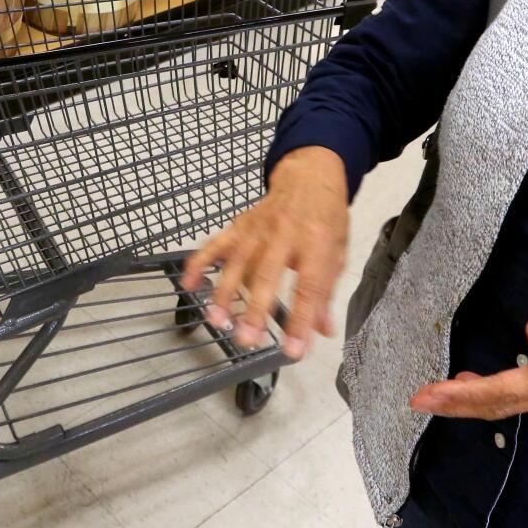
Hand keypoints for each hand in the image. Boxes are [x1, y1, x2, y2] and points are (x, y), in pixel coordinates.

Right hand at [179, 146, 349, 359]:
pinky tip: (189, 284)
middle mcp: (285, 234)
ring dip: (224, 293)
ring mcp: (258, 228)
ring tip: (218, 322)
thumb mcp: (338, 252)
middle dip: (255, 310)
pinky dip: (199, 263)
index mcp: (317, 242)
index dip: (301, 320)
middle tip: (247, 340)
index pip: (309, 286)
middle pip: (267, 274)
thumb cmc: (326, 218)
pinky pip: (216, 244)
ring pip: (236, 262)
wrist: (308, 176)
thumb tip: (322, 331)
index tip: (293, 351)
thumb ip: (327, 292)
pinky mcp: (239, 225)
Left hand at [409, 315, 527, 421]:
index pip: (498, 391)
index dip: (458, 395)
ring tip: (438, 395)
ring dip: (469, 400)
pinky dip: (492, 392)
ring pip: (505, 402)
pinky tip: (479, 383)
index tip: (424, 397)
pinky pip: (520, 396)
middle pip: (494, 403)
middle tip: (417, 401)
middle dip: (453, 403)